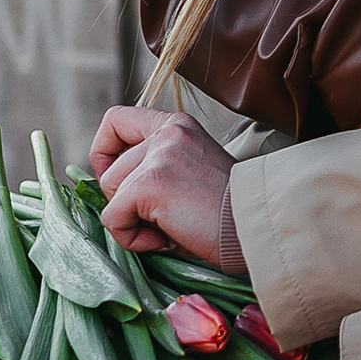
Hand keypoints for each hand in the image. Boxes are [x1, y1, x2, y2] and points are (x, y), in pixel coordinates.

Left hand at [91, 107, 242, 268]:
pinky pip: (114, 218)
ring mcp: (157, 156)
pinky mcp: (149, 184)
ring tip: (172, 227)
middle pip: (110, 170)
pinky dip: (133, 239)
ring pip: (110, 194)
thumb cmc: (227, 214)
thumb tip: (112, 187)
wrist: (255, 228)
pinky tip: (167, 239)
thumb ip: (154, 167)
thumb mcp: (189, 173)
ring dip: (133, 222)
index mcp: (177, 126)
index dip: (105, 152)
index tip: (119, 180)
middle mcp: (167, 133)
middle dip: (126, 202)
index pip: (116, 120)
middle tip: (166, 217)